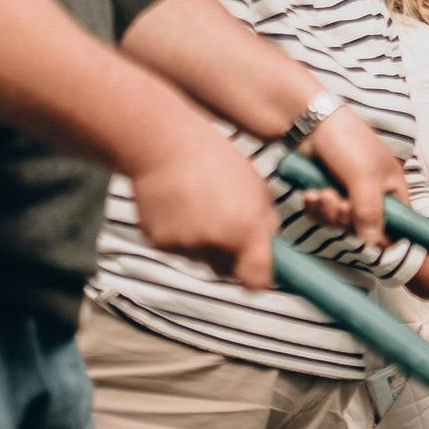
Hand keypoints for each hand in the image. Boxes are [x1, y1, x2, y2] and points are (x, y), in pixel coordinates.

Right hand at [130, 130, 280, 289]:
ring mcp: (184, 245)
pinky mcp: (159, 242)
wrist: (167, 147)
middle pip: (226, 271)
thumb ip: (265, 223)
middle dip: (229, 257)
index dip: (258, 278)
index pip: (256, 281)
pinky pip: (177, 249)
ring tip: (199, 206)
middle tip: (225, 225)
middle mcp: (214, 243)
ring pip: (200, 259)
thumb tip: (269, 247)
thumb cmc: (216, 161)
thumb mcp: (257, 189)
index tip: (257, 271)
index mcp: (246, 231)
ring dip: (204, 243)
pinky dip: (180, 236)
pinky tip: (180, 208)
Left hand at [296, 105, 410, 249]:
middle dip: (344, 218)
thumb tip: (373, 245)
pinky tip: (310, 194)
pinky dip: (315, 208)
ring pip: (341, 223)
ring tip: (318, 193)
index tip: (365, 236)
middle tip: (333, 199)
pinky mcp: (329, 193)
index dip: (384, 236)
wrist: (310, 123)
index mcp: (393, 189)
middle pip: (364, 228)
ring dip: (326, 212)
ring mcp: (350, 194)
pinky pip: (323, 215)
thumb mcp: (364, 178)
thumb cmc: (347, 142)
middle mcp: (374, 195)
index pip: (398, 225)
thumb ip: (370, 213)